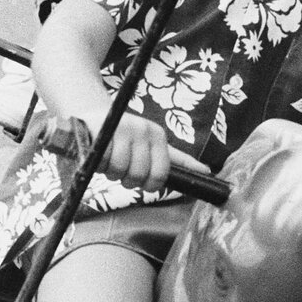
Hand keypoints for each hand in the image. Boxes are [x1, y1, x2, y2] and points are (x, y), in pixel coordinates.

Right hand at [83, 110, 208, 192]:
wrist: (93, 117)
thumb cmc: (125, 138)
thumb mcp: (153, 146)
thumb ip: (177, 160)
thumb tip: (207, 171)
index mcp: (158, 136)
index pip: (161, 173)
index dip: (150, 185)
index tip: (144, 184)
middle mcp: (144, 130)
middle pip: (138, 176)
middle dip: (127, 180)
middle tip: (121, 171)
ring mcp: (124, 128)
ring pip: (119, 171)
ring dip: (111, 173)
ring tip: (109, 161)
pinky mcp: (104, 128)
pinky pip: (103, 162)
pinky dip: (98, 165)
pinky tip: (99, 155)